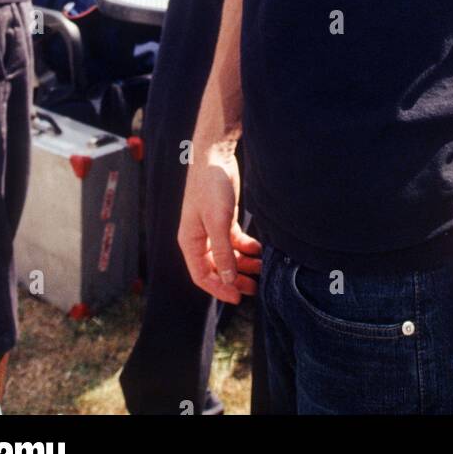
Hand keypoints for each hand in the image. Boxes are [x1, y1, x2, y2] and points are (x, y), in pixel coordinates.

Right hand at [177, 142, 261, 302]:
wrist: (215, 155)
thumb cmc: (211, 186)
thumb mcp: (218, 221)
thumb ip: (222, 252)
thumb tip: (229, 280)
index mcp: (190, 242)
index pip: (202, 276)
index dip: (220, 289)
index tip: (238, 298)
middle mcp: (199, 238)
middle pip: (216, 268)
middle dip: (234, 280)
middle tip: (255, 289)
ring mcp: (211, 229)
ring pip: (227, 256)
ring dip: (243, 264)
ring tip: (262, 270)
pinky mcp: (223, 219)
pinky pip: (234, 241)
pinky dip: (246, 248)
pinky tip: (259, 251)